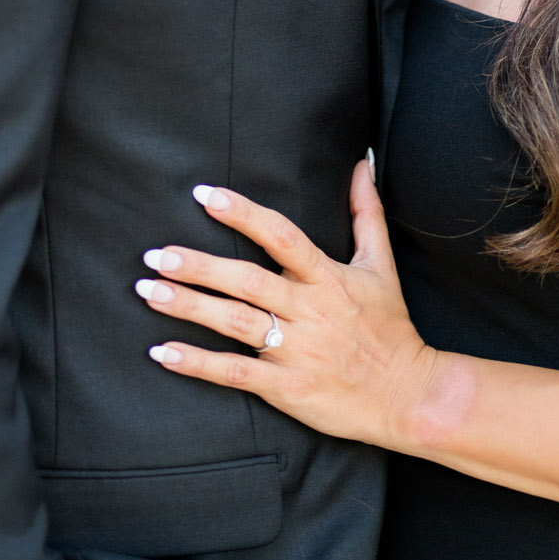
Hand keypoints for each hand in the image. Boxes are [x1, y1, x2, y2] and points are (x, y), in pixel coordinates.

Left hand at [134, 160, 438, 448]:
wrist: (409, 395)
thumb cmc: (391, 328)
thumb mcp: (381, 266)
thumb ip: (365, 213)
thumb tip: (360, 164)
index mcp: (328, 278)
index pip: (281, 236)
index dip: (242, 213)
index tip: (204, 195)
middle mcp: (309, 311)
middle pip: (247, 281)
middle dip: (199, 266)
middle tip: (155, 254)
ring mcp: (296, 351)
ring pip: (235, 323)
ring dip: (190, 307)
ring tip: (149, 292)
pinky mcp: (287, 387)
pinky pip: (235, 373)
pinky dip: (197, 364)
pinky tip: (162, 352)